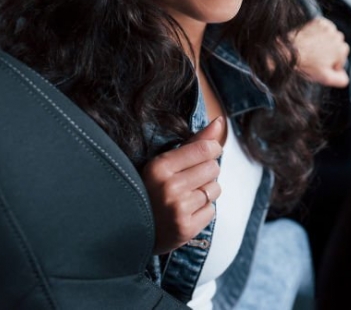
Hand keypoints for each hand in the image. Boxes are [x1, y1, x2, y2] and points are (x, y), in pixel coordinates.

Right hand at [141, 117, 223, 254]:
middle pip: (213, 168)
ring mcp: (177, 210)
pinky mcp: (185, 229)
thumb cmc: (153, 189)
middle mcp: (168, 188)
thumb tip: (220, 121)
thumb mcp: (165, 161)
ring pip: (215, 189)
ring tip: (187, 195)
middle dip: (207, 171)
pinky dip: (203, 210)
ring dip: (207, 191)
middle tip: (190, 179)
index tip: (208, 152)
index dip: (213, 148)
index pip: (205, 149)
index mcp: (159, 167)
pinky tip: (187, 211)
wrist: (130, 230)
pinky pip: (211, 210)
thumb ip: (195, 141)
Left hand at [290, 17, 349, 87]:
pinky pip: (323, 27)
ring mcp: (328, 27)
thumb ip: (340, 80)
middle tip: (316, 57)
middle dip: (330, 51)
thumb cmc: (306, 64)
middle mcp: (337, 36)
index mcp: (341, 49)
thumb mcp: (325, 78)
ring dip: (325, 41)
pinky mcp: (319, 21)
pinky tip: (310, 39)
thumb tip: (345, 77)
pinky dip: (319, 32)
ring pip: (331, 36)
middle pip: (337, 45)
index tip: (322, 64)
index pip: (342, 56)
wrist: (288, 51)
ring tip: (312, 48)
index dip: (332, 62)